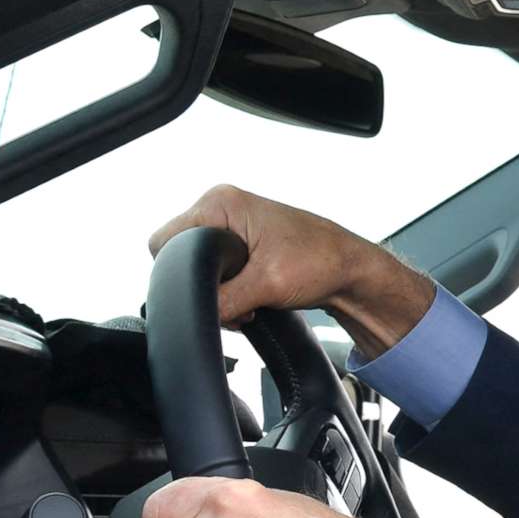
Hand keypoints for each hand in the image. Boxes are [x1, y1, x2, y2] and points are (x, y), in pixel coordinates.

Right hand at [148, 184, 433, 358]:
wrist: (354, 273)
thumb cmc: (322, 263)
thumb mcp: (265, 286)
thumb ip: (222, 301)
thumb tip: (195, 315)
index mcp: (221, 202)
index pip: (164, 241)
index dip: (179, 273)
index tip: (209, 292)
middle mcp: (223, 207)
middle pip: (180, 257)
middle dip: (203, 286)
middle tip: (236, 301)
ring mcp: (233, 225)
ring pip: (200, 269)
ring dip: (220, 293)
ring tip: (251, 301)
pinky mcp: (243, 243)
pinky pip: (218, 271)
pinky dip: (230, 292)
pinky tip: (253, 300)